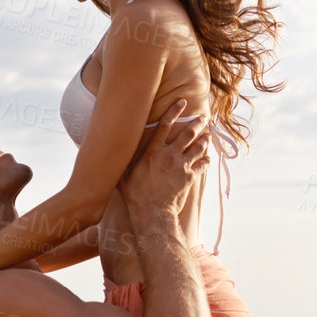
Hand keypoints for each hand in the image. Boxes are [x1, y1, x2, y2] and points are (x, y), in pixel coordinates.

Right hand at [120, 100, 209, 226]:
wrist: (152, 214)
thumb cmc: (135, 196)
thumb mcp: (123, 176)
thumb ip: (121, 163)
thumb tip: (108, 155)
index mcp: (153, 152)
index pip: (165, 125)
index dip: (175, 111)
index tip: (183, 102)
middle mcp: (169, 155)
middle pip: (188, 133)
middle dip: (197, 123)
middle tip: (204, 117)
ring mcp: (181, 166)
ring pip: (198, 147)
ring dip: (204, 139)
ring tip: (208, 135)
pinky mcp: (189, 177)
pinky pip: (202, 164)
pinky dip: (206, 160)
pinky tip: (207, 158)